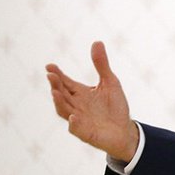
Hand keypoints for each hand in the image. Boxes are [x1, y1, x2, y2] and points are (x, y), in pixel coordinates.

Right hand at [46, 41, 139, 160]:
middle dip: (56, 85)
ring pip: (64, 110)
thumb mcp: (110, 82)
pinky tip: (73, 117)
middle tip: (51, 75)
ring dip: (59, 102)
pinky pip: (76, 129)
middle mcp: (76, 105)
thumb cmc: (115, 106)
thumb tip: (97, 42)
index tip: (49, 66)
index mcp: (80, 93)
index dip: (57, 74)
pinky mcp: (86, 133)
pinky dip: (74, 123)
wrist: (125, 130)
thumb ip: (101, 65)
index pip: (65, 82)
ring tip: (56, 92)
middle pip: (62, 94)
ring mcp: (79, 120)